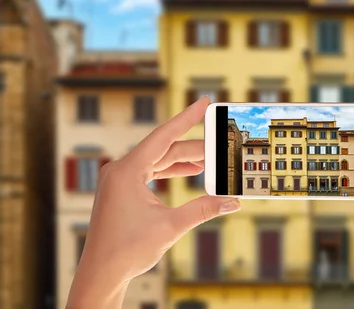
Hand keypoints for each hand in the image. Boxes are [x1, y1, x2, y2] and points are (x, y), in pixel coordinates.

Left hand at [66, 97, 240, 308]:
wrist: (101, 273)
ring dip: (184, 160)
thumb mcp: (171, 226)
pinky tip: (190, 171)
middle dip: (194, 147)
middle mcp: (120, 170)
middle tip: (220, 144)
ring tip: (210, 159)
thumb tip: (231, 201)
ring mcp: (119, 179)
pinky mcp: (122, 189)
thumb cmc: (127, 250)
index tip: (202, 102)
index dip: (186, 118)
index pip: (163, 136)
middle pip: (164, 149)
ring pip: (158, 160)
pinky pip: (150, 171)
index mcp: (127, 171)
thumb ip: (203, 209)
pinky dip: (170, 170)